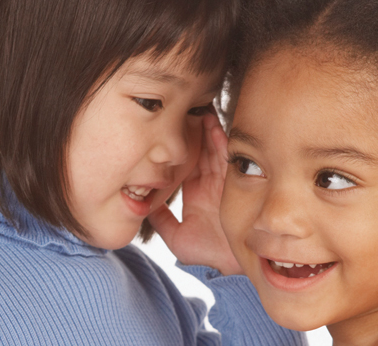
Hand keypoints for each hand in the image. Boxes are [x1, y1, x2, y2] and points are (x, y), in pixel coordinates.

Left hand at [148, 113, 243, 275]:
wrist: (233, 266)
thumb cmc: (207, 254)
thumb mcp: (176, 237)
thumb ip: (160, 219)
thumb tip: (140, 204)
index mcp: (196, 193)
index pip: (185, 164)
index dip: (179, 148)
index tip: (169, 129)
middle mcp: (210, 184)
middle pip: (201, 152)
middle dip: (195, 132)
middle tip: (187, 110)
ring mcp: (224, 182)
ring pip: (215, 151)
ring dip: (209, 132)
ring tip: (201, 112)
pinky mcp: (237, 183)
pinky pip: (229, 159)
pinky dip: (222, 142)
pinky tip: (215, 127)